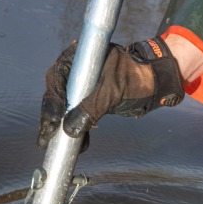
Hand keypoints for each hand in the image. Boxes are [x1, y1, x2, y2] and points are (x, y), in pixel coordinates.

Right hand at [38, 37, 184, 149]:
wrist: (155, 84)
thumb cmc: (136, 79)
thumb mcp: (111, 93)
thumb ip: (90, 108)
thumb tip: (69, 128)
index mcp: (80, 59)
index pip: (56, 77)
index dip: (52, 99)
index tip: (54, 118)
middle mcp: (78, 70)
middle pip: (57, 94)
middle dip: (52, 116)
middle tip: (47, 136)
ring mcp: (83, 85)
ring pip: (65, 106)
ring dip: (61, 126)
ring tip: (52, 143)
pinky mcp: (90, 98)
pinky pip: (78, 113)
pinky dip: (77, 128)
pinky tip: (77, 144)